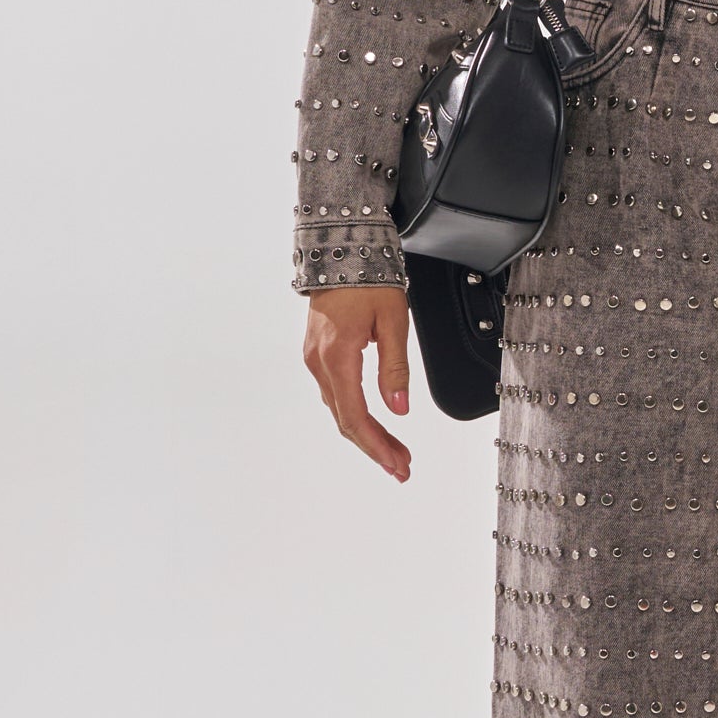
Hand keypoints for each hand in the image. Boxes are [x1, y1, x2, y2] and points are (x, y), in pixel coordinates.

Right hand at [303, 284, 412, 480]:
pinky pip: (336, 393)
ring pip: (340, 409)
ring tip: (395, 450)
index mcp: (337, 356)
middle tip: (401, 468)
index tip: (397, 465)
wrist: (341, 249)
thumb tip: (399, 408)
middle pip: (346, 420)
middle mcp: (320, 362)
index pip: (356, 416)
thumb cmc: (369, 278)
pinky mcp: (318, 353)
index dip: (377, 445)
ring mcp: (316, 358)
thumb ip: (395, 368)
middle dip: (375, 447)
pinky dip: (356, 414)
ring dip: (367, 433)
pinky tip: (373, 423)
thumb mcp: (393, 321)